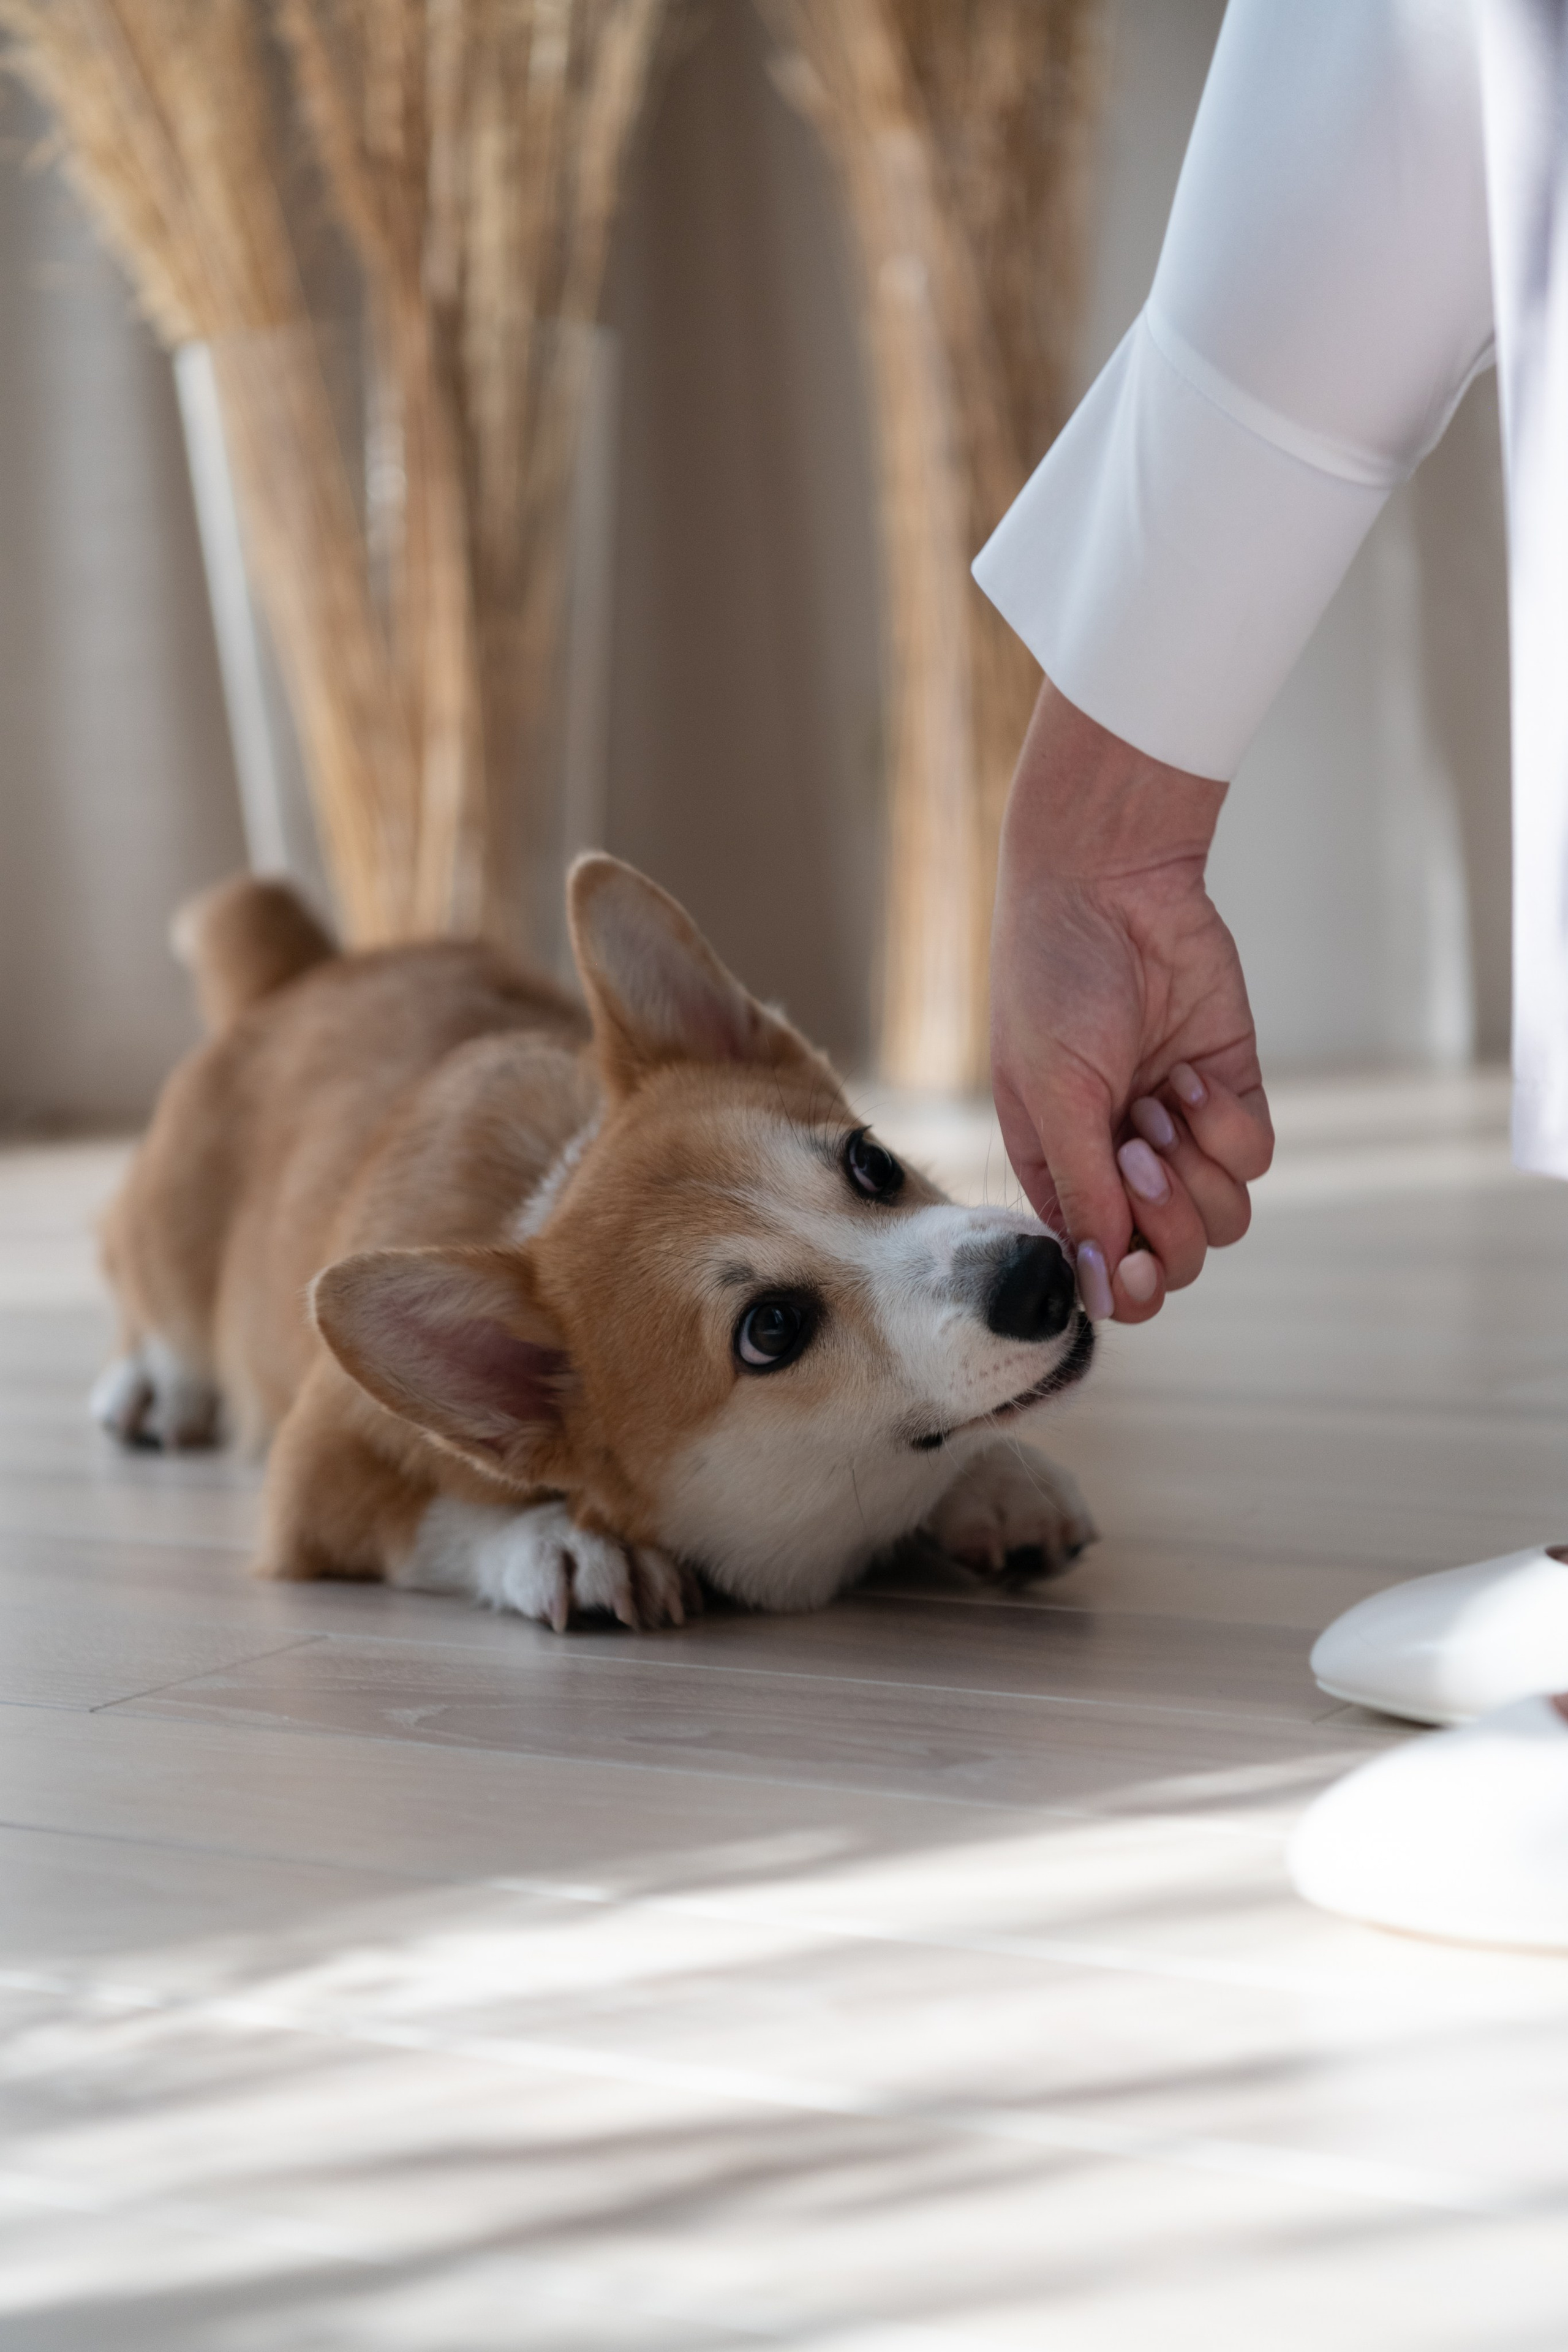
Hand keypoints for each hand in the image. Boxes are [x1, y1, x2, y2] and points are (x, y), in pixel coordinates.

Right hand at [991, 679, 1273, 1322]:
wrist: (1108, 885)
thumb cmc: (1053, 983)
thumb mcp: (1051, 1097)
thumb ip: (1082, 1195)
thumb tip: (1097, 1290)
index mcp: (1061, 1176)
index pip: (1107, 1275)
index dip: (1128, 1283)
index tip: (1129, 1255)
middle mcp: (1121, 1167)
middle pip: (1176, 1258)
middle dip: (1164, 1218)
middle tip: (1135, 1148)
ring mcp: (1180, 1135)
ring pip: (1224, 1219)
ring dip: (1194, 1171)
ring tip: (1158, 1104)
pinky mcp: (1231, 1095)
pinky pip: (1253, 1157)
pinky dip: (1225, 1127)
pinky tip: (1189, 1076)